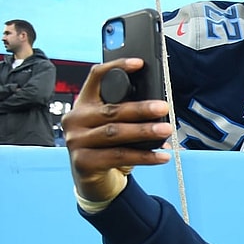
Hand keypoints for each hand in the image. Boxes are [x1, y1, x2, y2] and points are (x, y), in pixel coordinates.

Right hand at [62, 58, 171, 201]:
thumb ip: (126, 112)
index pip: (96, 77)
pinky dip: (144, 156)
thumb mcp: (114, 125)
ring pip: (115, 133)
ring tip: (166, 129)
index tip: (140, 64)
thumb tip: (158, 106)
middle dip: (141, 108)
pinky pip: (119, 156)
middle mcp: (75, 119)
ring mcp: (76, 141)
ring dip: (144, 131)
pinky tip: (162, 155)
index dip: (117, 67)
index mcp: (84, 103)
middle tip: (164, 107)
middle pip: (112, 110)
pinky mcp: (83, 162)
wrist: (94, 179)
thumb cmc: (108, 146)